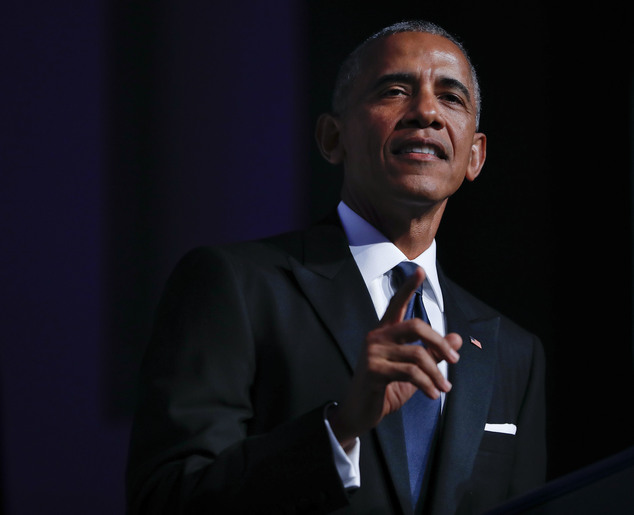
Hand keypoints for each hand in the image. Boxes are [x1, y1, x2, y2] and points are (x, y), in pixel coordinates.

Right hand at [328, 267, 461, 449]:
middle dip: (439, 341)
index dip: (408, 287)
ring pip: (417, 354)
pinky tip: (432, 394)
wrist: (359, 414)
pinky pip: (410, 373)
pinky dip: (427, 384)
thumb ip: (432, 354)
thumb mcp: (413, 372)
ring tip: (445, 387)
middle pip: (415, 325)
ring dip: (437, 373)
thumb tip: (457, 338)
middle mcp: (376, 337)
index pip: (396, 305)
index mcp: (384, 333)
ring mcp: (372, 353)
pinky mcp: (373, 371)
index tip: (421, 271)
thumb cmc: (384, 390)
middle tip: (454, 359)